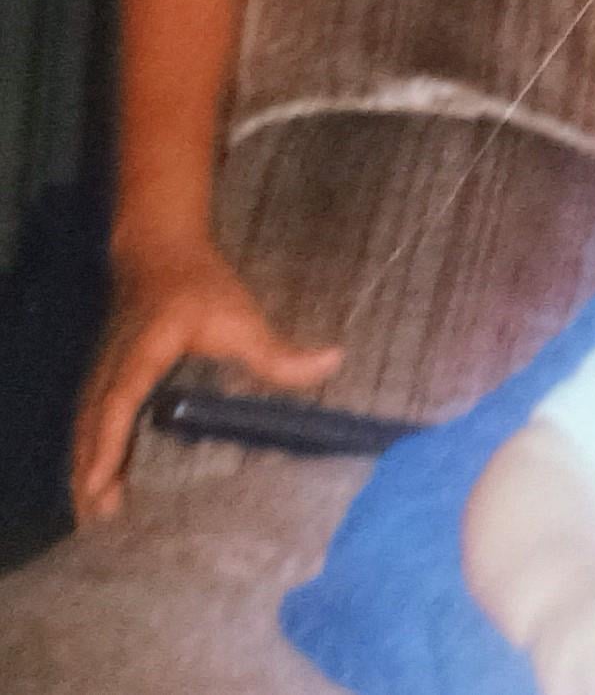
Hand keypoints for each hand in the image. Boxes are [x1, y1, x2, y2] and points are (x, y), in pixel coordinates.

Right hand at [70, 235, 342, 519]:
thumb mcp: (241, 317)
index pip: (119, 402)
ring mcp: (103, 369)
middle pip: (93, 426)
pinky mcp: (106, 374)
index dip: (109, 442)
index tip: (98, 480)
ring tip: (94, 511)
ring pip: (86, 425)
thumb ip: (279, 351)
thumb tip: (333, 362)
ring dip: (87, 465)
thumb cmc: (201, 286)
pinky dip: (93, 448)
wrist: (158, 251)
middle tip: (98, 516)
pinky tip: (100, 477)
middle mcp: (114, 365)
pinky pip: (92, 418)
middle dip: (90, 470)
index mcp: (144, 352)